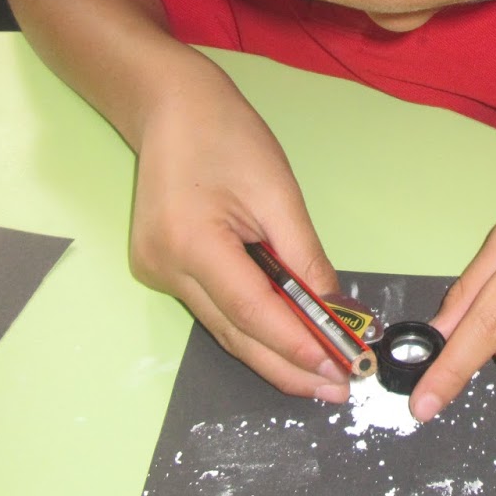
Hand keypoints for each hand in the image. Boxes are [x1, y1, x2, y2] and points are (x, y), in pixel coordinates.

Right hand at [130, 51, 348, 401]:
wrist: (169, 106)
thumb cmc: (226, 135)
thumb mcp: (278, 191)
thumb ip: (304, 255)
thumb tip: (334, 309)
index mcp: (192, 242)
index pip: (251, 312)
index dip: (295, 345)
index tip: (338, 370)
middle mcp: (165, 266)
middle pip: (234, 334)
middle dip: (287, 366)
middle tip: (337, 389)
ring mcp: (157, 271)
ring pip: (223, 327)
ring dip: (271, 352)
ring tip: (320, 375)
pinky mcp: (161, 268)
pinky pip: (214, 308)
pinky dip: (251, 325)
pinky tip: (286, 338)